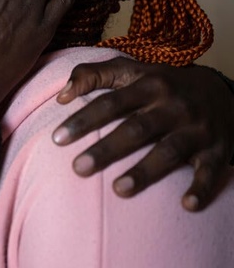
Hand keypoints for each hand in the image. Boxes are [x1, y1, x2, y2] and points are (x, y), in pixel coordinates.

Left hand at [52, 57, 233, 210]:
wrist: (221, 91)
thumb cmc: (162, 84)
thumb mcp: (131, 70)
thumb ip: (93, 75)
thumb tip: (61, 96)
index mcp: (149, 85)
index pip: (110, 102)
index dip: (83, 119)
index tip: (57, 138)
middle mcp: (173, 106)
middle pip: (137, 128)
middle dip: (107, 149)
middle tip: (78, 168)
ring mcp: (197, 129)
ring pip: (169, 151)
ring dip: (144, 172)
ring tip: (118, 190)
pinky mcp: (218, 150)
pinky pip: (210, 171)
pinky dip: (200, 188)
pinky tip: (186, 205)